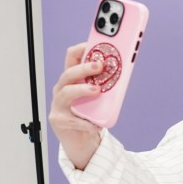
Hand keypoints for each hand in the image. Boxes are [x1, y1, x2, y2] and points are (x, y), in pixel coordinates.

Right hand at [48, 43, 103, 168]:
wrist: (80, 140)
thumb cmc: (89, 114)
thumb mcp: (99, 96)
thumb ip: (105, 83)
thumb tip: (124, 69)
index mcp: (72, 79)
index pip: (72, 58)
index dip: (81, 49)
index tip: (93, 43)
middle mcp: (62, 89)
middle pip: (68, 73)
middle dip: (84, 67)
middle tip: (100, 66)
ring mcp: (58, 105)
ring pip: (66, 93)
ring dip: (82, 90)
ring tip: (96, 91)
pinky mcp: (59, 120)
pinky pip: (73, 119)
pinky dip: (86, 121)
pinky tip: (96, 123)